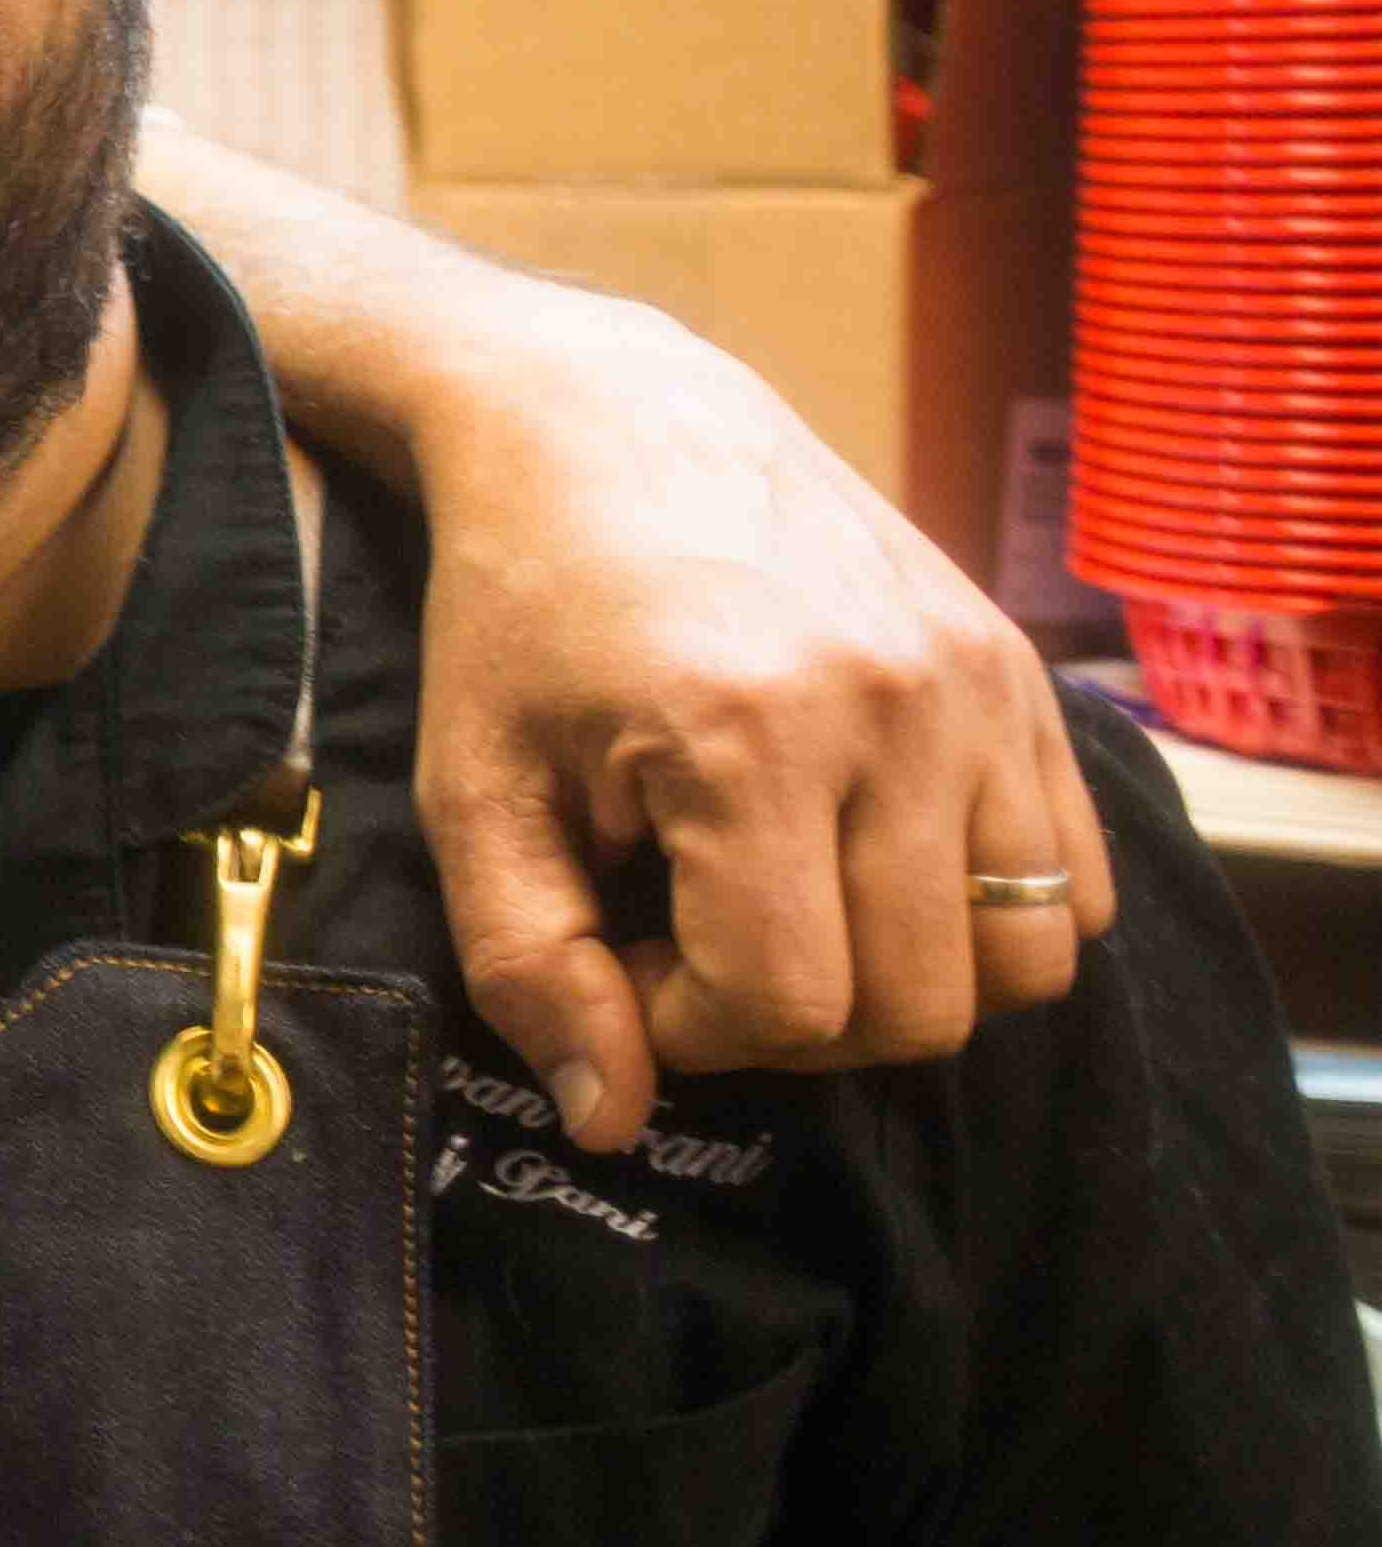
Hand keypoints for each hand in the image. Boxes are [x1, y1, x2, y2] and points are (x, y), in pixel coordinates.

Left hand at [406, 281, 1113, 1154]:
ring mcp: (982, 688)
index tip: (623, 952)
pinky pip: (1073, 876)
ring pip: (1024, 961)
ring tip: (787, 908)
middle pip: (922, 1007)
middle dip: (799, 1022)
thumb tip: (609, 1123)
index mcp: (752, 736)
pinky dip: (985, 913)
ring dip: (904, 980)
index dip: (693, 1026)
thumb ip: (529, 967)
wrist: (606, 424)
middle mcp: (899, 710)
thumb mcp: (473, 790)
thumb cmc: (519, 612)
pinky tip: (865, 863)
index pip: (791, 1007)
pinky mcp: (1022, 675)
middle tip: (696, 938)